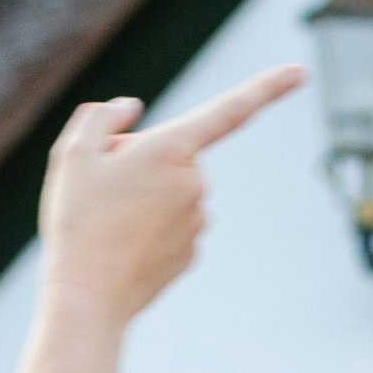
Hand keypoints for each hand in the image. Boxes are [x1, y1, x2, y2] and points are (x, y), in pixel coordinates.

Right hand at [38, 67, 301, 325]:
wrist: (87, 300)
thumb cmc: (77, 221)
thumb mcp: (71, 152)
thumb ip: (103, 116)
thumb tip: (132, 109)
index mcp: (172, 149)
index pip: (230, 110)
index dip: (268, 87)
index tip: (301, 72)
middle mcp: (196, 183)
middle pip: (170, 155)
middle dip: (140, 163)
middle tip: (101, 192)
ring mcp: (198, 221)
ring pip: (170, 192)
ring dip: (142, 198)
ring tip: (107, 224)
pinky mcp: (192, 253)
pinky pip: (172, 225)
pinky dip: (149, 229)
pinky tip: (123, 247)